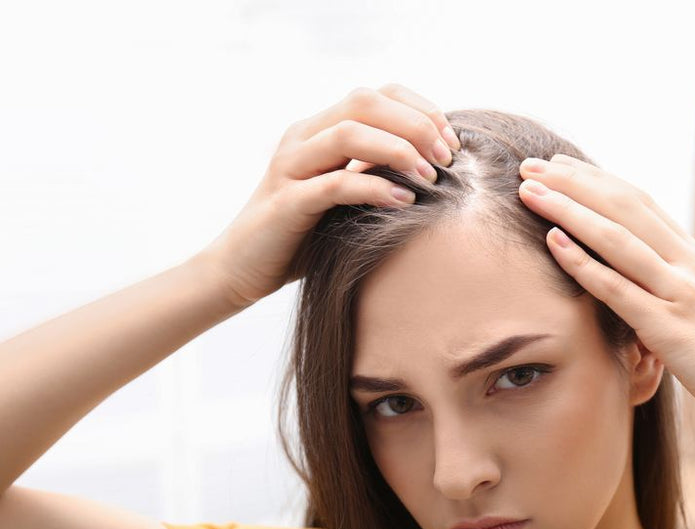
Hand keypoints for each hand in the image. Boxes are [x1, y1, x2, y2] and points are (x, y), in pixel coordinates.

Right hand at [200, 83, 459, 308]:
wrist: (242, 268)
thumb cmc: (304, 235)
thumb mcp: (347, 197)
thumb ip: (376, 173)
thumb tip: (436, 168)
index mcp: (319, 130)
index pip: (378, 94)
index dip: (421, 109)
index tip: (452, 142)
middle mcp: (302, 138)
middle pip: (364, 102)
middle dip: (415, 124)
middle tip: (447, 158)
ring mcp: (290, 167)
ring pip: (347, 134)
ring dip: (398, 150)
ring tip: (430, 177)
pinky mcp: (286, 203)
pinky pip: (334, 184)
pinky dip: (374, 188)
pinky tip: (404, 201)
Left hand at [517, 154, 694, 441]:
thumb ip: (672, 285)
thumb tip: (637, 276)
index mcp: (694, 256)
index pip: (639, 202)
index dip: (596, 179)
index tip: (561, 165)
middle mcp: (687, 263)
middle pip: (622, 207)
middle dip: (573, 183)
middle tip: (531, 165)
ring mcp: (678, 292)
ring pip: (615, 237)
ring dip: (568, 210)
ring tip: (529, 191)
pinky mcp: (668, 326)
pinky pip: (617, 287)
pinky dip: (582, 261)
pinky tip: (552, 241)